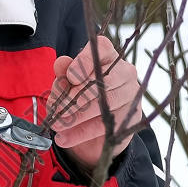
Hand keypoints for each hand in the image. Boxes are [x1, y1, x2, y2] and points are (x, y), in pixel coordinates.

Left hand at [46, 34, 143, 169]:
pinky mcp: (130, 117)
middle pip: (102, 80)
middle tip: (57, 110)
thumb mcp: (66, 84)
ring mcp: (130, 94)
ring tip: (56, 125)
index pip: (102, 48)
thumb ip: (63, 74)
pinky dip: (81, 133)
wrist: (94, 125)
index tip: (70, 77)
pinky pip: (105, 125)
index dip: (85, 61)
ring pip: (104, 104)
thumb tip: (61, 63)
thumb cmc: (79, 94)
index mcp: (108, 56)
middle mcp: (124, 71)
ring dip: (77, 117)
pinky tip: (64, 138)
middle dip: (76, 96)